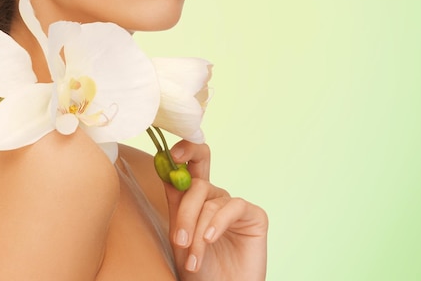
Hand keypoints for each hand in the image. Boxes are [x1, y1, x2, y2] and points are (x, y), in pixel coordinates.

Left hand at [165, 141, 267, 279]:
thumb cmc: (201, 272)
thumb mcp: (180, 238)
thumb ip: (177, 206)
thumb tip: (166, 172)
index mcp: (195, 201)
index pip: (188, 167)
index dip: (183, 151)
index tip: (170, 153)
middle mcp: (214, 198)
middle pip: (200, 170)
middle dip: (188, 170)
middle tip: (174, 175)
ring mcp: (234, 206)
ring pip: (209, 200)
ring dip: (196, 229)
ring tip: (193, 258)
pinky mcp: (254, 216)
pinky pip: (234, 207)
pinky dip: (218, 223)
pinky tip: (209, 240)